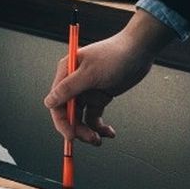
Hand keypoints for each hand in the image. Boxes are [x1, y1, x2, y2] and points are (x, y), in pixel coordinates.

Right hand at [42, 27, 162, 145]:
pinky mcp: (100, 96)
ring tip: (99, 138)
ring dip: (88, 130)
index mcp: (66, 74)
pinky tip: (109, 132)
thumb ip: (68, 88)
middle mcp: (74, 83)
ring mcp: (87, 91)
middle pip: (68, 113)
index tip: (70, 136)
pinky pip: (94, 115)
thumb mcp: (91, 74)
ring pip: (81, 117)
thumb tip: (49, 102)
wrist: (140, 50)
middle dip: (77, 128)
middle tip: (90, 139)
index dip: (62, 121)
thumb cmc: (116, 56)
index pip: (57, 102)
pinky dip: (100, 126)